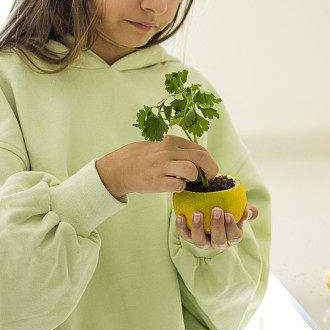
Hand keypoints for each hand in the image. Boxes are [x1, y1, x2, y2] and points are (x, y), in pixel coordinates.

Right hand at [96, 134, 218, 198]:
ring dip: (195, 178)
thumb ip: (178, 150)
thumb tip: (199, 159)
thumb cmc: (141, 157)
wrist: (117, 168)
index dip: (209, 161)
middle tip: (210, 178)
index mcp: (171, 141)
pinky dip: (181, 188)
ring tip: (188, 181)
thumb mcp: (159, 145)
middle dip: (211, 169)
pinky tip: (174, 186)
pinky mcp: (157, 181)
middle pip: (202, 158)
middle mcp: (168, 151)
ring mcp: (162, 166)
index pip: (200, 149)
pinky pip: (179, 186)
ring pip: (192, 170)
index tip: (207, 169)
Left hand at [176, 203, 258, 250]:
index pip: (234, 236)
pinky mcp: (190, 239)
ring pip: (200, 241)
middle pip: (218, 241)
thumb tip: (247, 213)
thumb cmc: (232, 208)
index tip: (228, 214)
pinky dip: (181, 227)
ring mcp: (204, 243)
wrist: (215, 207)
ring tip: (197, 213)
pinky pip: (185, 235)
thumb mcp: (242, 208)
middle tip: (216, 210)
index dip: (231, 227)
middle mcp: (218, 244)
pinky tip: (180, 215)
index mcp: (233, 237)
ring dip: (198, 228)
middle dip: (217, 227)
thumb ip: (249, 210)